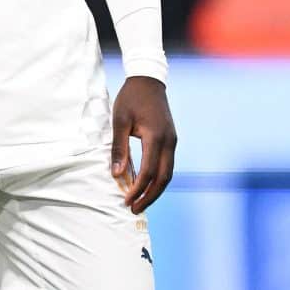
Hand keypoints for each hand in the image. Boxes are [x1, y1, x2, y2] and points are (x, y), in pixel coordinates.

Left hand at [110, 75, 175, 212]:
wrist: (148, 80)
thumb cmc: (131, 98)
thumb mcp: (119, 121)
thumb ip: (119, 148)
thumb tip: (116, 174)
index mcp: (156, 137)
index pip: (149, 171)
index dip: (138, 189)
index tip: (126, 200)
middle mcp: (169, 141)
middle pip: (163, 178)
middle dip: (149, 196)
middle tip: (134, 210)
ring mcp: (172, 141)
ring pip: (168, 174)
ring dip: (155, 190)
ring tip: (140, 202)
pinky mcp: (171, 139)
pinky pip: (167, 165)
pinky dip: (158, 179)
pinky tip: (146, 185)